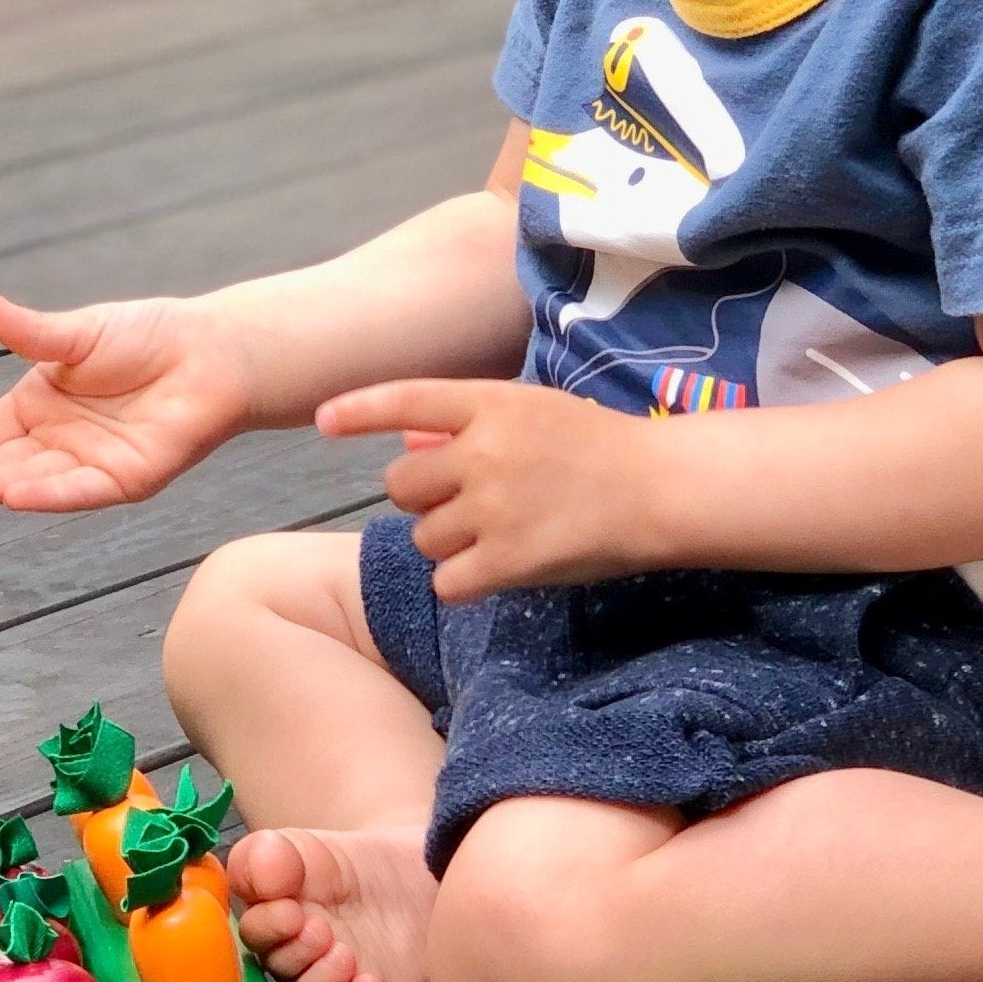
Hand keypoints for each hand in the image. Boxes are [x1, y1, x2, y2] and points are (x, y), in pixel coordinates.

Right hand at [0, 292, 255, 516]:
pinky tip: (13, 495)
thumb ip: (31, 331)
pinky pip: (79, 490)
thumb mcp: (79, 332)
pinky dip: (47, 494)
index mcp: (38, 406)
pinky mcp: (124, 479)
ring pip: (29, 484)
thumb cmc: (149, 336)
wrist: (212, 352)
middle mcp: (56, 442)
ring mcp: (88, 464)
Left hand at [314, 378, 660, 599]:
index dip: (359, 410)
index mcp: (492, 403)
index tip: (322, 420)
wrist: (660, 489)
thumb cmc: (599, 447)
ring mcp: (495, 506)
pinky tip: (494, 570)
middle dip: (423, 500)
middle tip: (466, 503)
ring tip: (498, 534)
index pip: (407, 399)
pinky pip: (447, 581)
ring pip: (423, 537)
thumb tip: (410, 447)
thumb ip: (473, 425)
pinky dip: (462, 582)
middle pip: (402, 485)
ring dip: (447, 543)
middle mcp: (485, 451)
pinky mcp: (508, 559)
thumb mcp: (536, 412)